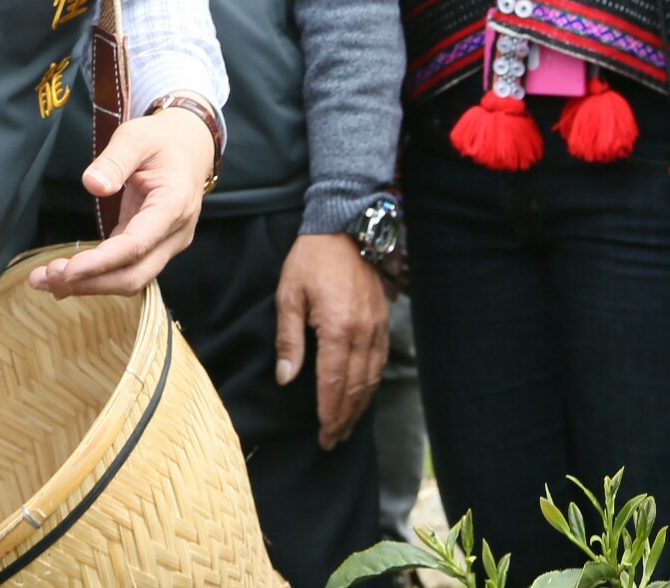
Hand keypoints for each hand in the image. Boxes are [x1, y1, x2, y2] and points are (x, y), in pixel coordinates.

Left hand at [27, 108, 214, 297]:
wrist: (189, 147)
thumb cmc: (162, 141)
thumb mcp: (136, 138)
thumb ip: (115, 161)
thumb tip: (92, 185)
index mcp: (173, 206)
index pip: (136, 245)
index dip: (102, 262)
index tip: (68, 269)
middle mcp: (174, 234)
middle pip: (134, 275)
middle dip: (90, 282)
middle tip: (46, 277)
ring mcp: (165, 244)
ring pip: (130, 279)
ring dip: (89, 284)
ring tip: (46, 280)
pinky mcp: (151, 246)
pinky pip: (126, 269)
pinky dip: (97, 276)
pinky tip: (66, 278)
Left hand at [275, 233, 390, 449]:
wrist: (344, 229)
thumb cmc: (310, 260)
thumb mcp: (289, 295)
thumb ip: (289, 339)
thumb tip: (286, 378)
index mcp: (337, 328)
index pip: (333, 382)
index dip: (328, 412)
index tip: (323, 435)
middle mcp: (363, 332)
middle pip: (355, 387)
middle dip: (343, 418)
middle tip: (332, 441)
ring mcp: (377, 327)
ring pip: (371, 378)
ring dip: (359, 407)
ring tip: (346, 427)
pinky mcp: (383, 321)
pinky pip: (380, 362)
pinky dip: (371, 385)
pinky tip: (363, 396)